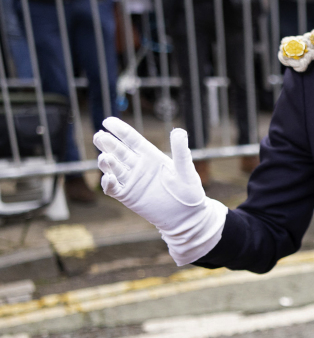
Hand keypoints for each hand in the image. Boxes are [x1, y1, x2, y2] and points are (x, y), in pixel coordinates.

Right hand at [93, 119, 225, 264]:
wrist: (187, 216)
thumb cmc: (189, 192)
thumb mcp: (185, 170)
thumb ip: (180, 152)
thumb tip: (179, 130)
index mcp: (151, 155)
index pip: (131, 139)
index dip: (119, 129)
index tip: (107, 121)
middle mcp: (138, 165)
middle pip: (118, 150)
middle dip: (107, 143)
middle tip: (99, 136)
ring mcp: (131, 180)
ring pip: (112, 167)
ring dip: (106, 161)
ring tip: (105, 157)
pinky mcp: (127, 196)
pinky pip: (112, 188)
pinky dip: (107, 183)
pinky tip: (108, 178)